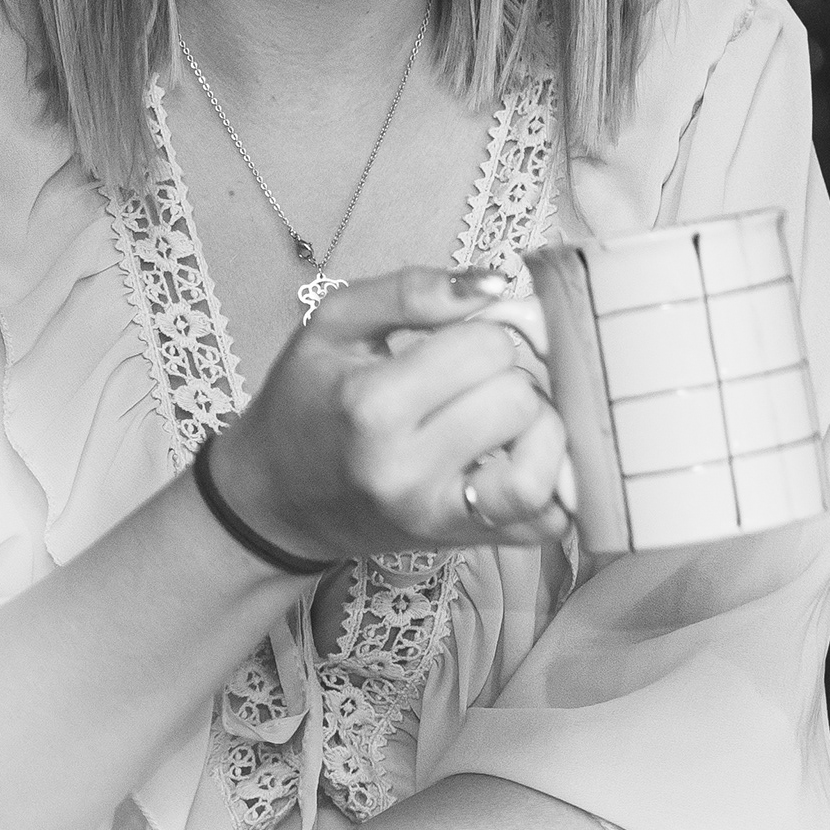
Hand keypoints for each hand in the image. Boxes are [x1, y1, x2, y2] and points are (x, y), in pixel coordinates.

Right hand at [212, 265, 572, 559]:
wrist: (277, 497)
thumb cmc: (307, 400)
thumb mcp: (334, 323)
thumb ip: (413, 290)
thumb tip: (497, 283)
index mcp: (372, 405)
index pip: (488, 345)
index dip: (484, 330)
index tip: (456, 342)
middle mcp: (406, 470)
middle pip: (518, 399)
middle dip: (507, 376)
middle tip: (472, 383)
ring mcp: (438, 517)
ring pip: (541, 465)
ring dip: (538, 432)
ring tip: (504, 421)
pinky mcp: (465, 546)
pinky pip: (546, 521)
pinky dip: (552, 485)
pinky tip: (519, 457)